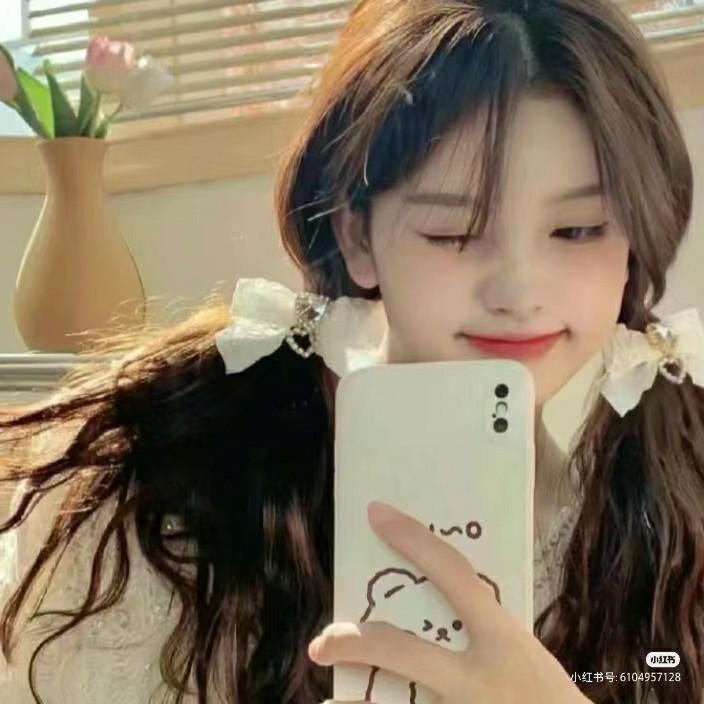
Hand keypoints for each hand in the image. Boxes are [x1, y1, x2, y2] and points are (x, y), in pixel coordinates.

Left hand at [308, 501, 589, 703]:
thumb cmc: (551, 697)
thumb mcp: (526, 654)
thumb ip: (489, 630)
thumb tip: (447, 604)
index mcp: (504, 641)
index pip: (454, 575)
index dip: (414, 540)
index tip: (377, 513)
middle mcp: (478, 680)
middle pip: (402, 652)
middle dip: (357, 643)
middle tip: (321, 643)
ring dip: (356, 702)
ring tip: (328, 696)